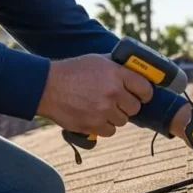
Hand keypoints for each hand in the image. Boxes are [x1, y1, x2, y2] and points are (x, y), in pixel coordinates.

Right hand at [36, 54, 152, 137]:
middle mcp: (113, 92)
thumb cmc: (72, 72)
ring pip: (123, 121)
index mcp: (116, 74)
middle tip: (118, 102)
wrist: (47, 87)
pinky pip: (110, 131)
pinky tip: (95, 117)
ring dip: (115, 117)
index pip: (144, 88)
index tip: (142, 96)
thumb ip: (117, 68)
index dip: (145, 94)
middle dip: (128, 106)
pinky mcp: (93, 125)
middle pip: (135, 107)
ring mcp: (103, 110)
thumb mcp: (97, 61)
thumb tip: (134, 71)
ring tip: (101, 108)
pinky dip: (104, 127)